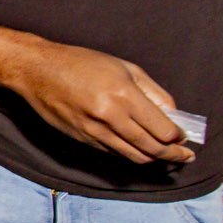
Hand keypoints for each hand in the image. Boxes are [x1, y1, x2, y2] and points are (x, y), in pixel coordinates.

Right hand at [9, 40, 191, 163]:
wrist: (37, 70)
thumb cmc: (80, 63)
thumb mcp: (124, 67)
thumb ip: (152, 92)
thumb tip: (172, 114)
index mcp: (123, 94)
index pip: (162, 129)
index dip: (178, 138)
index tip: (185, 138)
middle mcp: (109, 116)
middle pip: (151, 148)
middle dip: (173, 155)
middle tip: (185, 157)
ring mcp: (94, 131)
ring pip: (133, 156)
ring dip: (154, 159)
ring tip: (166, 158)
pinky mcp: (83, 139)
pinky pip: (114, 153)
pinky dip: (131, 154)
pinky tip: (139, 149)